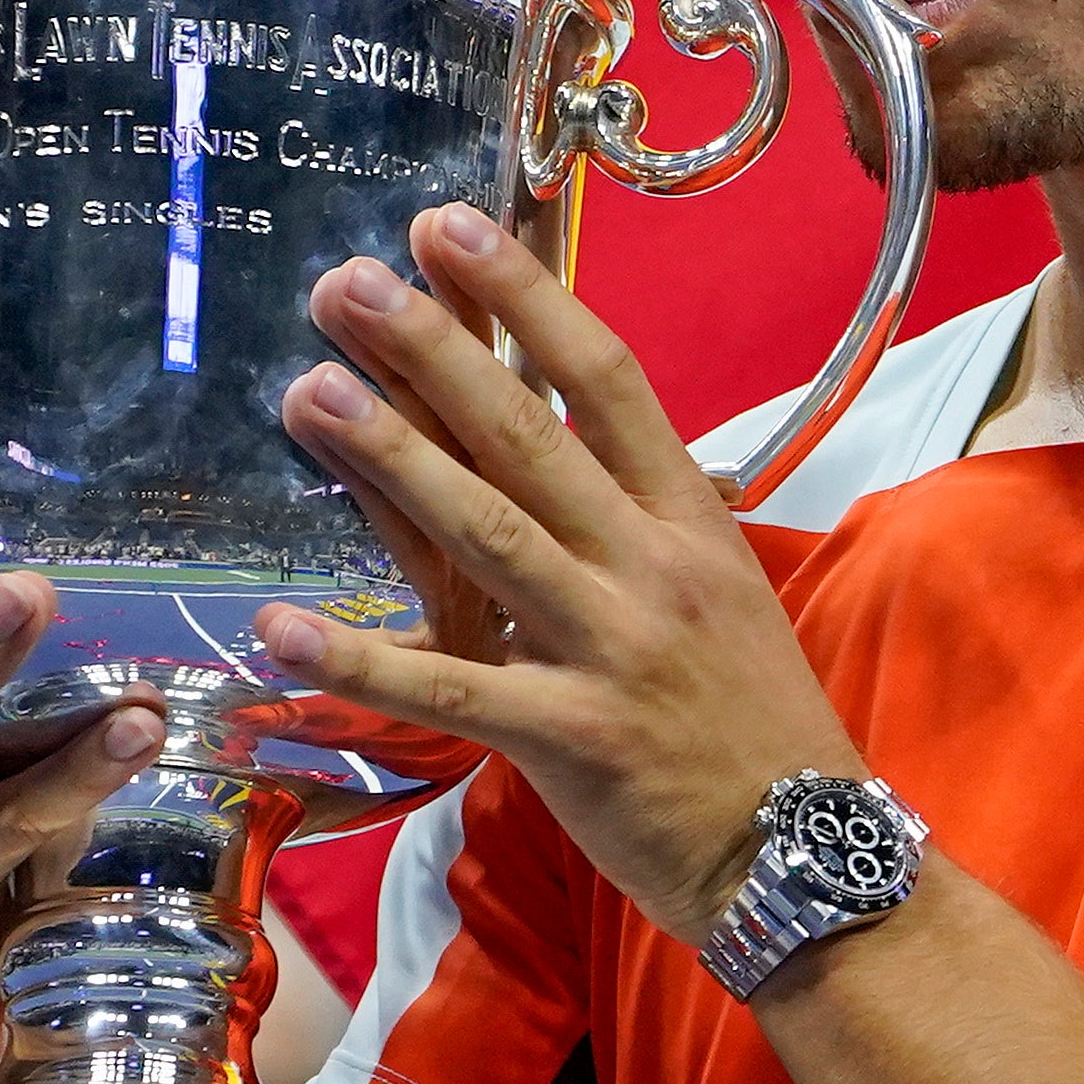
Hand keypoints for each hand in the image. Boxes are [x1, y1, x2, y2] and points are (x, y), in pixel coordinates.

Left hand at [257, 204, 860, 943]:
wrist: (804, 852)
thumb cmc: (752, 722)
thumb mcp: (719, 592)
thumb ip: (638, 519)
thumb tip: (557, 440)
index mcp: (691, 520)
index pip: (608, 380)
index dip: (527, 298)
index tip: (452, 230)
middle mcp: (652, 568)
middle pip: (532, 437)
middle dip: (435, 351)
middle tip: (350, 281)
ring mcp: (610, 649)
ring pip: (487, 535)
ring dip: (390, 458)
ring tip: (307, 390)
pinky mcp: (567, 738)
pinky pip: (449, 689)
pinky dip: (359, 658)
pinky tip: (279, 626)